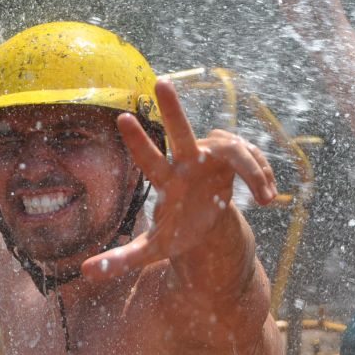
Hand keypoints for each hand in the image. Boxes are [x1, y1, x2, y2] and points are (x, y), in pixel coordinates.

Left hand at [81, 79, 276, 278]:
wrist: (206, 224)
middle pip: (181, 132)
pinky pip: (253, 158)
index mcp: (167, 181)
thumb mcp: (154, 249)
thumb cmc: (177, 231)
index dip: (138, 142)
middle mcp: (187, 161)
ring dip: (253, 171)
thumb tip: (84, 272)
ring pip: (235, 150)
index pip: (150, 160)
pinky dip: (263, 175)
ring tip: (266, 199)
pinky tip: (270, 196)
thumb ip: (123, 258)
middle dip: (172, 109)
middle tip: (160, 82)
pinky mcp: (234, 156)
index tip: (121, 119)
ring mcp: (211, 156)